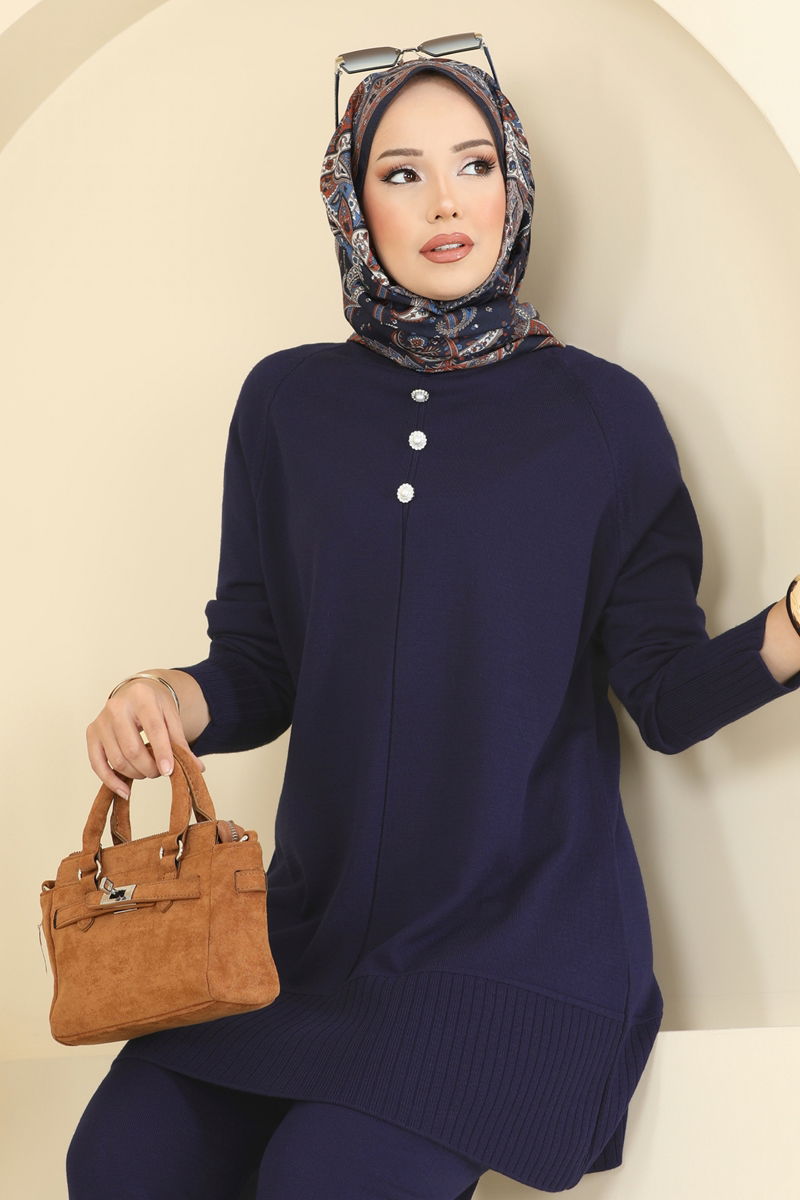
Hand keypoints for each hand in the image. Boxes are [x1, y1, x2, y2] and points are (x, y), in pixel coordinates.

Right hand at [86, 676, 205, 798]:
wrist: (134, 692)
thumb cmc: (155, 705)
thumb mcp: (172, 717)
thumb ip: (181, 742)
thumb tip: (198, 769)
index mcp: (141, 697)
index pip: (153, 729)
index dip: (162, 752)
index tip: (169, 771)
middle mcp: (116, 707)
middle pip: (132, 749)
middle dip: (149, 768)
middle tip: (160, 772)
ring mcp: (101, 721)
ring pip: (117, 760)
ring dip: (135, 774)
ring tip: (148, 771)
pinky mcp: (91, 733)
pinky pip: (97, 764)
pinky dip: (111, 781)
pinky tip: (125, 791)